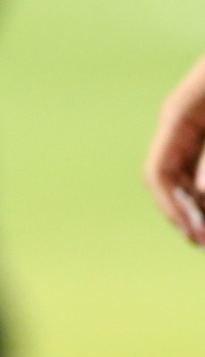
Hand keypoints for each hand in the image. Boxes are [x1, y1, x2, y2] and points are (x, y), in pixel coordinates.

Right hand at [145, 53, 204, 245]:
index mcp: (176, 119)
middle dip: (189, 214)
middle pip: (172, 181)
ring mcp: (198, 131)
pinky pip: (200, 169)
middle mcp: (182, 128)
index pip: (156, 173)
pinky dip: (204, 192)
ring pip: (189, 179)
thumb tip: (199, 193)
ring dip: (200, 205)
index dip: (171, 209)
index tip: (195, 237)